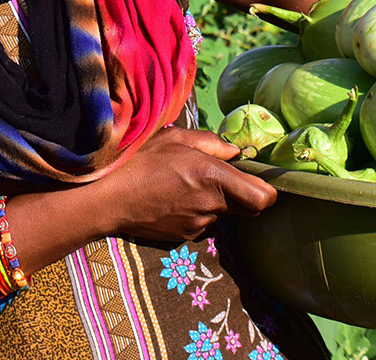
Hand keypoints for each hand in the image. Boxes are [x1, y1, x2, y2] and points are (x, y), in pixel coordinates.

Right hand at [89, 127, 277, 241]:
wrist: (107, 199)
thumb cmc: (140, 161)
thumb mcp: (175, 138)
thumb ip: (212, 143)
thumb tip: (235, 153)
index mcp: (213, 177)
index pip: (263, 199)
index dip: (268, 192)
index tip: (258, 180)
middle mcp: (211, 205)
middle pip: (247, 207)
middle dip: (241, 194)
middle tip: (218, 176)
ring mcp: (198, 224)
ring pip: (222, 213)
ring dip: (214, 201)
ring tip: (184, 184)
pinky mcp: (185, 237)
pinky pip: (203, 222)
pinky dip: (196, 211)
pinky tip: (173, 198)